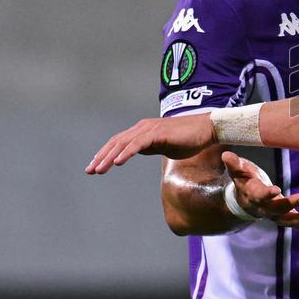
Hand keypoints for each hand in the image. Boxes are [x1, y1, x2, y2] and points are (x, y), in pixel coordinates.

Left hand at [86, 113, 216, 174]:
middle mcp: (143, 127)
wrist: (208, 129)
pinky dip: (126, 153)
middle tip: (90, 171)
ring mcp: (150, 129)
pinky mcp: (158, 133)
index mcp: (144, 131)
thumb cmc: (190, 138)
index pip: (119, 142)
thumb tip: (137, 151)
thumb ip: (150, 147)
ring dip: (109, 157)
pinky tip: (118, 163)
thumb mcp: (165, 146)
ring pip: (123, 143)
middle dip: (102, 157)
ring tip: (99, 169)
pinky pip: (138, 144)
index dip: (106, 154)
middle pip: (116, 142)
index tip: (96, 167)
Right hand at [222, 152, 298, 235]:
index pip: (260, 195)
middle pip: (278, 208)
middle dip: (291, 204)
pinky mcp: (287, 218)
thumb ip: (234, 165)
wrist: (245, 202)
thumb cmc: (244, 182)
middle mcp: (265, 209)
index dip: (267, 193)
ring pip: (289, 220)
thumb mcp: (238, 172)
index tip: (276, 190)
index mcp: (253, 196)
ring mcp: (277, 215)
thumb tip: (226, 154)